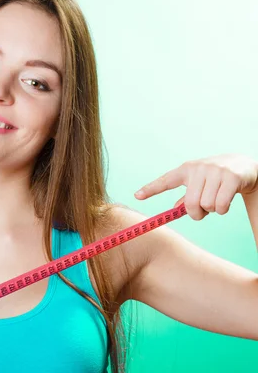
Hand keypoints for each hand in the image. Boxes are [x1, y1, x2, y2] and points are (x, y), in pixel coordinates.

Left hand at [134, 153, 257, 219]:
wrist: (243, 165)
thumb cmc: (214, 178)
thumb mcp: (198, 183)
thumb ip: (186, 196)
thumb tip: (175, 209)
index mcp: (185, 170)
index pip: (165, 180)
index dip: (151, 189)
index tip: (136, 196)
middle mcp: (198, 168)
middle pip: (190, 203)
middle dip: (196, 214)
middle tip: (202, 212)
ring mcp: (215, 172)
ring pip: (206, 206)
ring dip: (212, 211)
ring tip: (216, 201)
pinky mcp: (231, 178)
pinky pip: (221, 205)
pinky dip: (222, 210)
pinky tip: (225, 202)